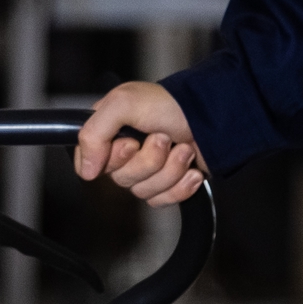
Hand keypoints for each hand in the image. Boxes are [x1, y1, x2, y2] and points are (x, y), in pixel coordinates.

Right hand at [73, 80, 205, 204]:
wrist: (216, 118)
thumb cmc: (172, 104)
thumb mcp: (124, 104)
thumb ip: (93, 133)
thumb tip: (86, 172)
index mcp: (110, 130)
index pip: (88, 162)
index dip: (110, 158)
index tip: (129, 143)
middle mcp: (126, 151)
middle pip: (120, 179)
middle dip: (148, 160)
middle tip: (163, 137)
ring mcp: (148, 169)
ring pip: (143, 191)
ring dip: (169, 169)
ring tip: (182, 148)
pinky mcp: (168, 183)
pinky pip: (162, 200)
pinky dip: (181, 185)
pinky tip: (191, 169)